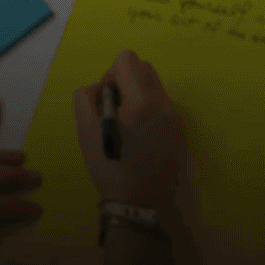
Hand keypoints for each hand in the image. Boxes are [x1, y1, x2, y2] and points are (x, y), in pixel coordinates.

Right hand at [72, 50, 185, 208]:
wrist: (140, 204)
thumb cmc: (110, 168)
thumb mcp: (86, 131)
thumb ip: (86, 97)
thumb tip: (101, 88)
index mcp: (142, 101)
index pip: (128, 59)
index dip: (110, 73)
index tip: (106, 99)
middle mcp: (164, 104)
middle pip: (144, 68)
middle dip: (125, 81)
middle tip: (114, 110)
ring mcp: (175, 117)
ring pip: (154, 85)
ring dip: (137, 94)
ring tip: (126, 123)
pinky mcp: (179, 130)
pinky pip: (161, 104)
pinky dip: (147, 109)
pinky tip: (138, 135)